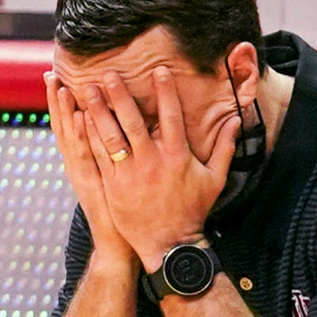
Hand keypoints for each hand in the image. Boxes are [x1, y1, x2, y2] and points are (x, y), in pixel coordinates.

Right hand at [45, 71, 134, 266]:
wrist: (116, 247)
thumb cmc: (121, 214)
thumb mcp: (110, 180)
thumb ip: (109, 157)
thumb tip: (115, 135)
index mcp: (80, 165)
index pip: (67, 129)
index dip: (59, 106)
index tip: (56, 80)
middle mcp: (77, 168)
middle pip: (63, 130)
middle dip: (55, 103)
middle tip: (50, 75)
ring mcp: (84, 177)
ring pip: (71, 140)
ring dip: (65, 114)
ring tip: (61, 88)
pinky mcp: (94, 186)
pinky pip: (88, 156)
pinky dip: (82, 137)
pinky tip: (81, 117)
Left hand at [81, 67, 240, 271]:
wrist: (170, 246)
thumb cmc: (193, 211)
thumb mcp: (214, 179)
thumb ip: (224, 148)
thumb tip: (235, 121)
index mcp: (177, 156)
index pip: (171, 115)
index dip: (165, 90)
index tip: (158, 70)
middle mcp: (152, 161)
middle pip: (133, 120)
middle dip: (120, 94)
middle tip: (110, 73)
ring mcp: (130, 173)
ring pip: (110, 135)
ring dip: (98, 110)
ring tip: (88, 90)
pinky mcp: (114, 186)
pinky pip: (99, 156)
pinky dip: (90, 136)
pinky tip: (81, 120)